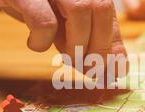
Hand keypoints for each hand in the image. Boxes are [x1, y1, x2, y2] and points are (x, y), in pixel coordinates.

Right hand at [0, 0, 125, 61]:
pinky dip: (43, 40)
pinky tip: (35, 44)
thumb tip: (115, 67)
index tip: (114, 71)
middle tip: (89, 71)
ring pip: (80, 10)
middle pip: (102, 8)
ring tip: (67, 58)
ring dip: (78, 44)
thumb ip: (86, 37)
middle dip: (100, 46)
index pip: (109, 13)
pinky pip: (44, 20)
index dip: (114, 44)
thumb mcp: (61, 20)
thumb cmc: (29, 2)